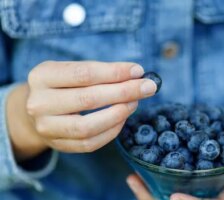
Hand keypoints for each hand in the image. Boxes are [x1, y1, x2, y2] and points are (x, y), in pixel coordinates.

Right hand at [7, 61, 156, 160]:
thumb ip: (101, 72)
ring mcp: (46, 127)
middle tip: (147, 87)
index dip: (115, 72)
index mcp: (42, 76)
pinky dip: (112, 131)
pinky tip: (123, 118)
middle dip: (124, 92)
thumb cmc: (63, 86)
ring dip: (118, 114)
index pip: (84, 73)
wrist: (37, 110)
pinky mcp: (58, 144)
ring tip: (134, 103)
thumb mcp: (72, 70)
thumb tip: (137, 75)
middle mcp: (39, 103)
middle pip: (88, 99)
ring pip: (88, 126)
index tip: (139, 71)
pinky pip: (90, 143)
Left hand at [126, 120, 223, 199]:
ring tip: (132, 178)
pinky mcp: (193, 176)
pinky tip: (138, 171)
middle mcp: (212, 193)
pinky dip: (153, 180)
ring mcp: (201, 187)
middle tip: (137, 184)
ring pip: (172, 196)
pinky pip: (170, 183)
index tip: (173, 197)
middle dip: (158, 199)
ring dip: (151, 191)